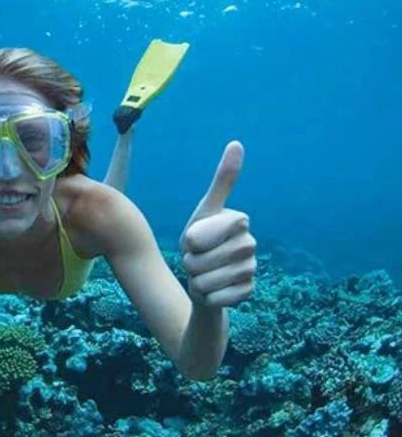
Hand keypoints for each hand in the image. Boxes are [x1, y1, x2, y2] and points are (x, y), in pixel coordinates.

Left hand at [180, 141, 256, 308]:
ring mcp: (252, 270)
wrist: (205, 280)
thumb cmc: (201, 242)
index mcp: (239, 220)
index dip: (189, 241)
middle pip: (198, 259)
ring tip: (204, 274)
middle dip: (189, 262)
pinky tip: (214, 291)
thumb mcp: (203, 212)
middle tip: (198, 258)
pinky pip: (214, 298)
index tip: (195, 238)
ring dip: (197, 280)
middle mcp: (251, 244)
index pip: (197, 236)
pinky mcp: (249, 293)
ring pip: (204, 280)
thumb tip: (237, 143)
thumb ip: (223, 180)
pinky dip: (206, 297)